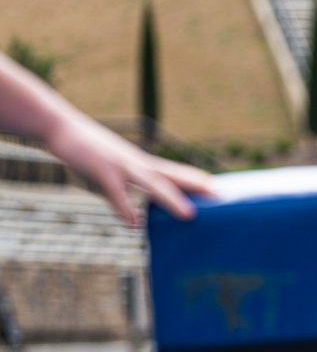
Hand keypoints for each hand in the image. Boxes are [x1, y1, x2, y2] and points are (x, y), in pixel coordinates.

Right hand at [46, 115, 212, 225]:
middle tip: (219, 197)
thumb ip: (127, 188)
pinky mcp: (102, 171)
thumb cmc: (90, 151)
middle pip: (171, 176)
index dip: (196, 179)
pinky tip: (133, 224)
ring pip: (151, 183)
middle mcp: (137, 163)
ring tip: (189, 216)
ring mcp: (121, 166)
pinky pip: (116, 192)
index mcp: (141, 163)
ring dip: (171, 199)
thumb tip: (135, 210)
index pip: (174, 171)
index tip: (218, 188)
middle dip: (195, 187)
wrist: (62, 127)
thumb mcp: (114, 168)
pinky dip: (125, 208)